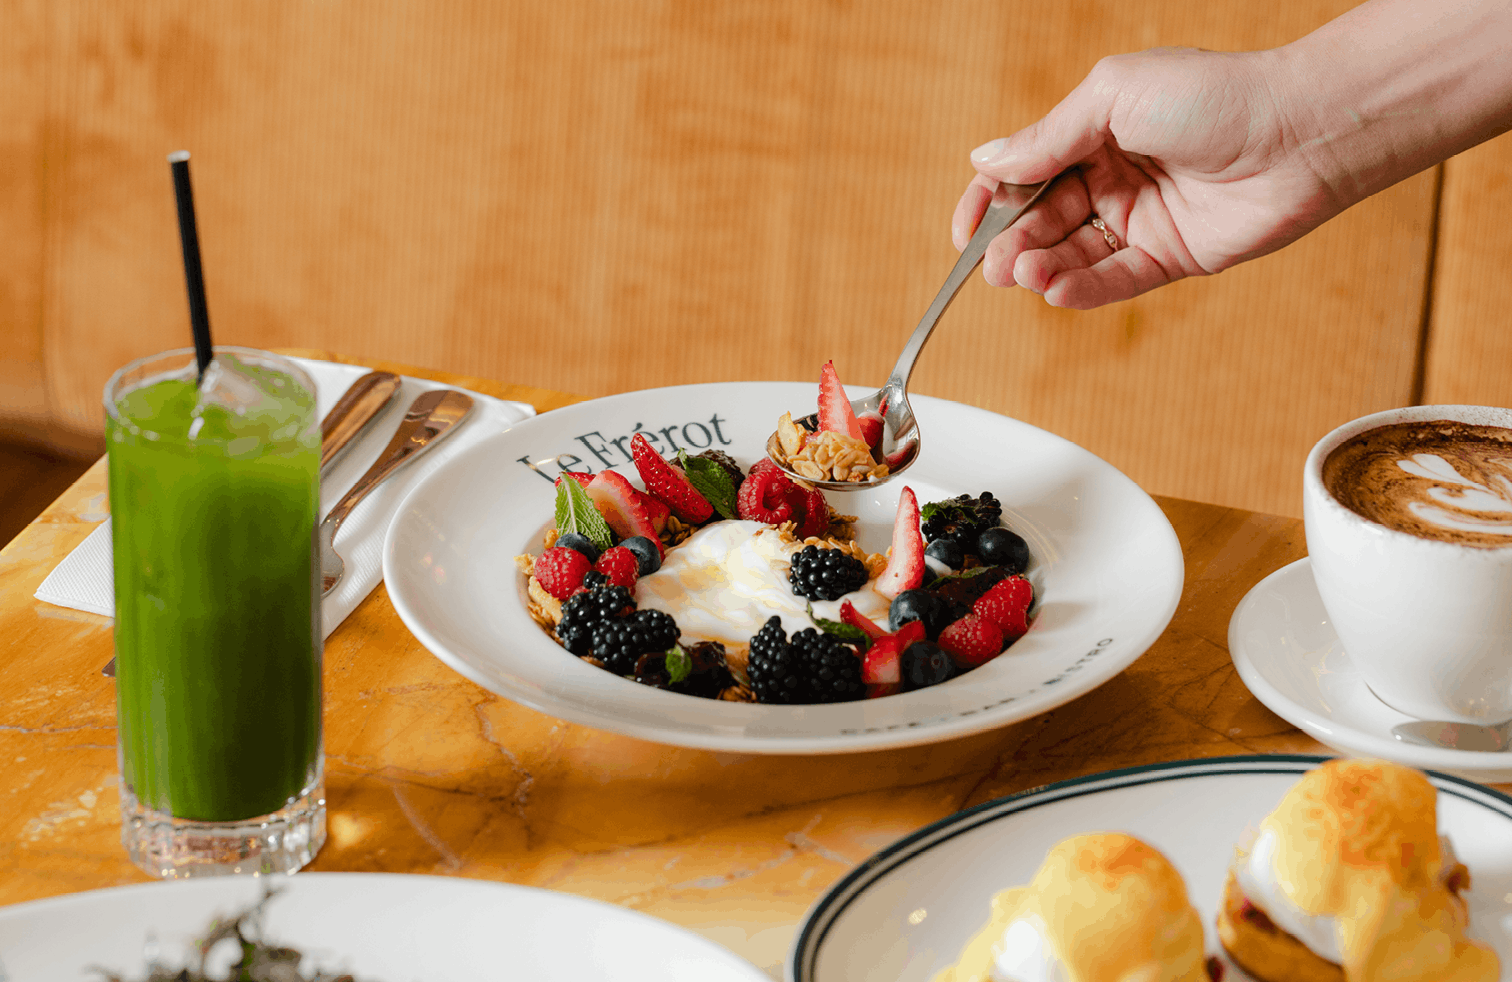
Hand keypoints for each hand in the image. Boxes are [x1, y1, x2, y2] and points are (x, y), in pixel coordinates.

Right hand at [953, 47, 1339, 308]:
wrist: (1302, 132)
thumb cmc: (1218, 95)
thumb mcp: (1114, 97)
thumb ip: (1049, 136)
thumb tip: (986, 160)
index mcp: (1094, 131)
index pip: (1023, 172)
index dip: (987, 203)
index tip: (964, 232)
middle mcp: (1112, 176)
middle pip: (1042, 220)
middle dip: (1012, 244)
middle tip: (996, 264)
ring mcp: (1140, 218)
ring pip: (1073, 254)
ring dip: (1042, 269)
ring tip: (1024, 277)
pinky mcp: (1169, 256)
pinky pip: (1114, 280)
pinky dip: (1082, 289)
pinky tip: (1057, 291)